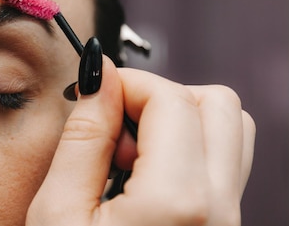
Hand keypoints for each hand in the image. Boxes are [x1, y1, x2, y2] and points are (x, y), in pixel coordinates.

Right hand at [27, 56, 254, 225]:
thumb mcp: (58, 212)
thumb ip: (84, 136)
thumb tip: (100, 78)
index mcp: (177, 203)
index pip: (172, 97)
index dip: (127, 81)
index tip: (94, 93)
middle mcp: (219, 211)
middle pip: (219, 104)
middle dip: (163, 95)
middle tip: (116, 127)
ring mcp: (229, 224)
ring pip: (230, 132)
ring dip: (181, 120)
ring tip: (131, 155)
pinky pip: (223, 166)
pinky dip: (189, 150)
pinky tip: (144, 179)